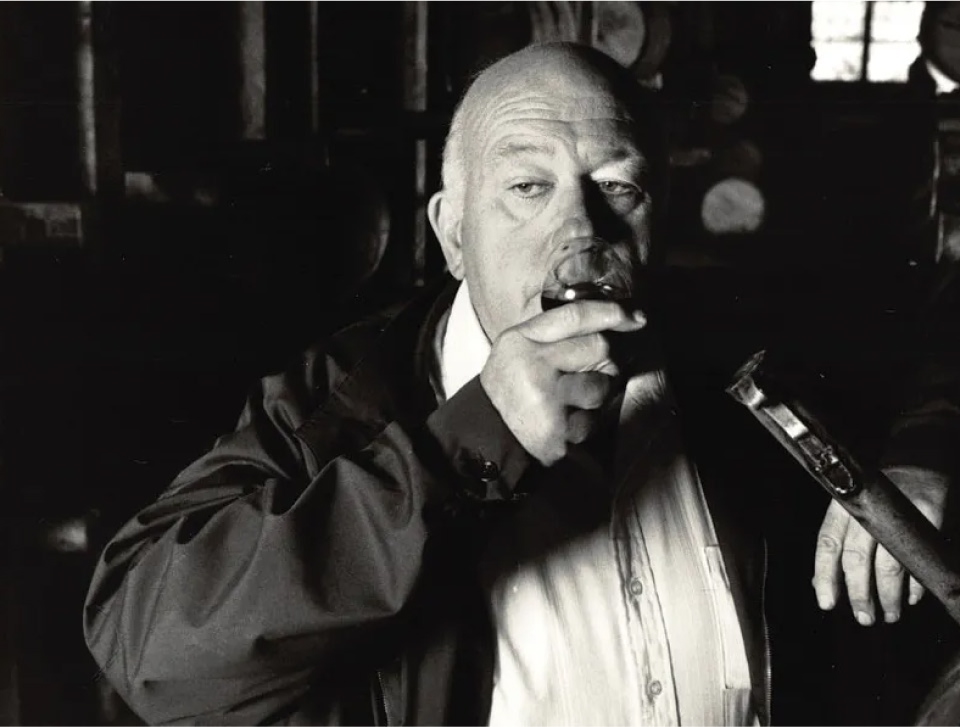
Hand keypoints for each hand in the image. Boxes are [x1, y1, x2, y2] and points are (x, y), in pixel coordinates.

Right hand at [480, 300, 645, 464]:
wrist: (488, 436)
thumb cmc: (513, 391)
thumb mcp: (523, 352)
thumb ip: (559, 337)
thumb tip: (615, 324)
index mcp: (520, 338)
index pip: (575, 315)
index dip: (610, 313)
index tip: (636, 317)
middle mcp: (530, 360)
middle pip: (597, 347)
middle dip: (603, 364)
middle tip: (583, 379)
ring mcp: (541, 392)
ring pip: (601, 385)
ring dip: (593, 398)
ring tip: (566, 406)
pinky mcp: (552, 424)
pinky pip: (591, 419)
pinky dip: (584, 426)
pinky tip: (562, 427)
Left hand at [812, 465, 948, 624]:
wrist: (915, 463)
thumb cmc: (877, 496)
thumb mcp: (850, 513)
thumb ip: (837, 546)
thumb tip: (819, 584)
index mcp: (842, 509)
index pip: (828, 545)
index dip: (825, 575)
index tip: (826, 603)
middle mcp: (867, 511)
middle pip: (858, 559)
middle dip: (860, 594)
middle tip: (864, 618)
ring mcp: (898, 513)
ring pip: (889, 563)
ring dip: (889, 595)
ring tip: (890, 614)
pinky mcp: (927, 515)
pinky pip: (920, 556)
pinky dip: (915, 583)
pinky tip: (912, 598)